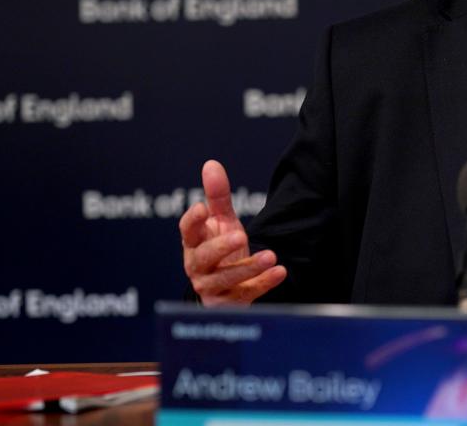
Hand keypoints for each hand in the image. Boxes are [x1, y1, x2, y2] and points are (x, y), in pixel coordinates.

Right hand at [179, 160, 286, 304]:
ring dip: (248, 267)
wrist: (226, 287)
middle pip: (204, 257)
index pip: (187, 232)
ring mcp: (212, 287)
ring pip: (226, 279)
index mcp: (194, 244)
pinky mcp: (230, 302)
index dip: (192, 221)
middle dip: (220, 247)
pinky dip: (263, 283)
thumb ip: (217, 196)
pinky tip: (280, 271)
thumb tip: (211, 164)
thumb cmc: (221, 248)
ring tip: (271, 255)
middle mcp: (198, 267)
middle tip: (240, 235)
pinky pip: (247, 293)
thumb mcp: (221, 222)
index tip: (202, 208)